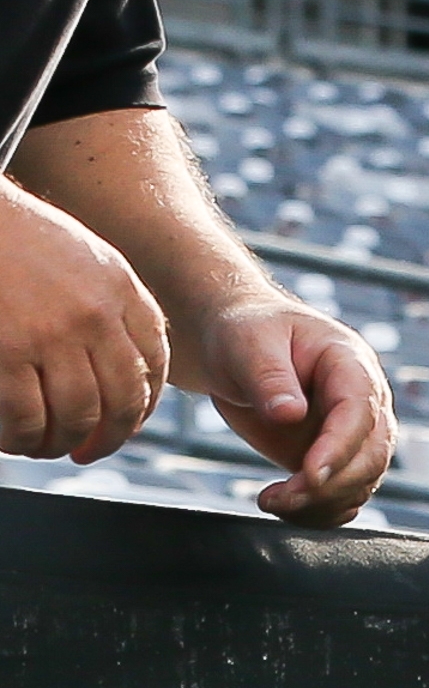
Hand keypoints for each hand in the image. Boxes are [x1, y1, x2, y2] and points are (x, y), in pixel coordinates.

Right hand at [0, 179, 168, 462]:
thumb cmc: (14, 235)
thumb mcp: (84, 256)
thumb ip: (113, 304)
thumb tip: (134, 369)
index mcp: (119, 289)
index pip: (154, 363)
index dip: (145, 405)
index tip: (126, 424)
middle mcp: (94, 316)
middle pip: (123, 401)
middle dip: (109, 438)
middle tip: (87, 451)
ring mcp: (50, 336)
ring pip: (77, 417)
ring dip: (62, 443)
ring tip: (45, 446)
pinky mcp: (6, 352)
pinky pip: (26, 416)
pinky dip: (21, 438)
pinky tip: (14, 439)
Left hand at [181, 295, 394, 523]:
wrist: (242, 347)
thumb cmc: (247, 332)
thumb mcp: (249, 342)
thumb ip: (269, 376)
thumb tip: (290, 414)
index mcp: (352, 365)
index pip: (360, 413)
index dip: (339, 448)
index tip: (309, 476)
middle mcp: (366, 404)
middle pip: (371, 456)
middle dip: (330, 485)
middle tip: (280, 498)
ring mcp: (354, 434)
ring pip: (362, 482)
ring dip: (322, 503)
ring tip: (272, 501)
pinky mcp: (336, 458)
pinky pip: (344, 495)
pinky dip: (320, 511)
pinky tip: (283, 506)